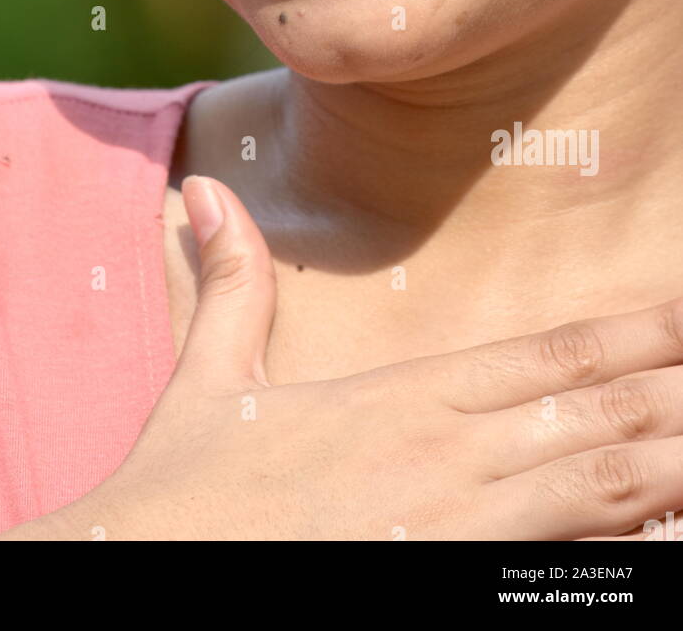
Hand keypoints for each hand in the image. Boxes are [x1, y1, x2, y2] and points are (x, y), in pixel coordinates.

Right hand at [2, 177, 682, 539]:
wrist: (142, 571)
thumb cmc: (183, 494)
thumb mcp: (212, 377)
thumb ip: (233, 283)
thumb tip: (205, 191)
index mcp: (404, 397)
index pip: (548, 356)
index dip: (633, 336)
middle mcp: (444, 454)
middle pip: (595, 412)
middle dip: (672, 390)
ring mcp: (454, 527)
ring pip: (600, 485)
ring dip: (667, 457)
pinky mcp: (442, 582)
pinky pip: (564, 566)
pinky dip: (620, 537)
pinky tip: (655, 520)